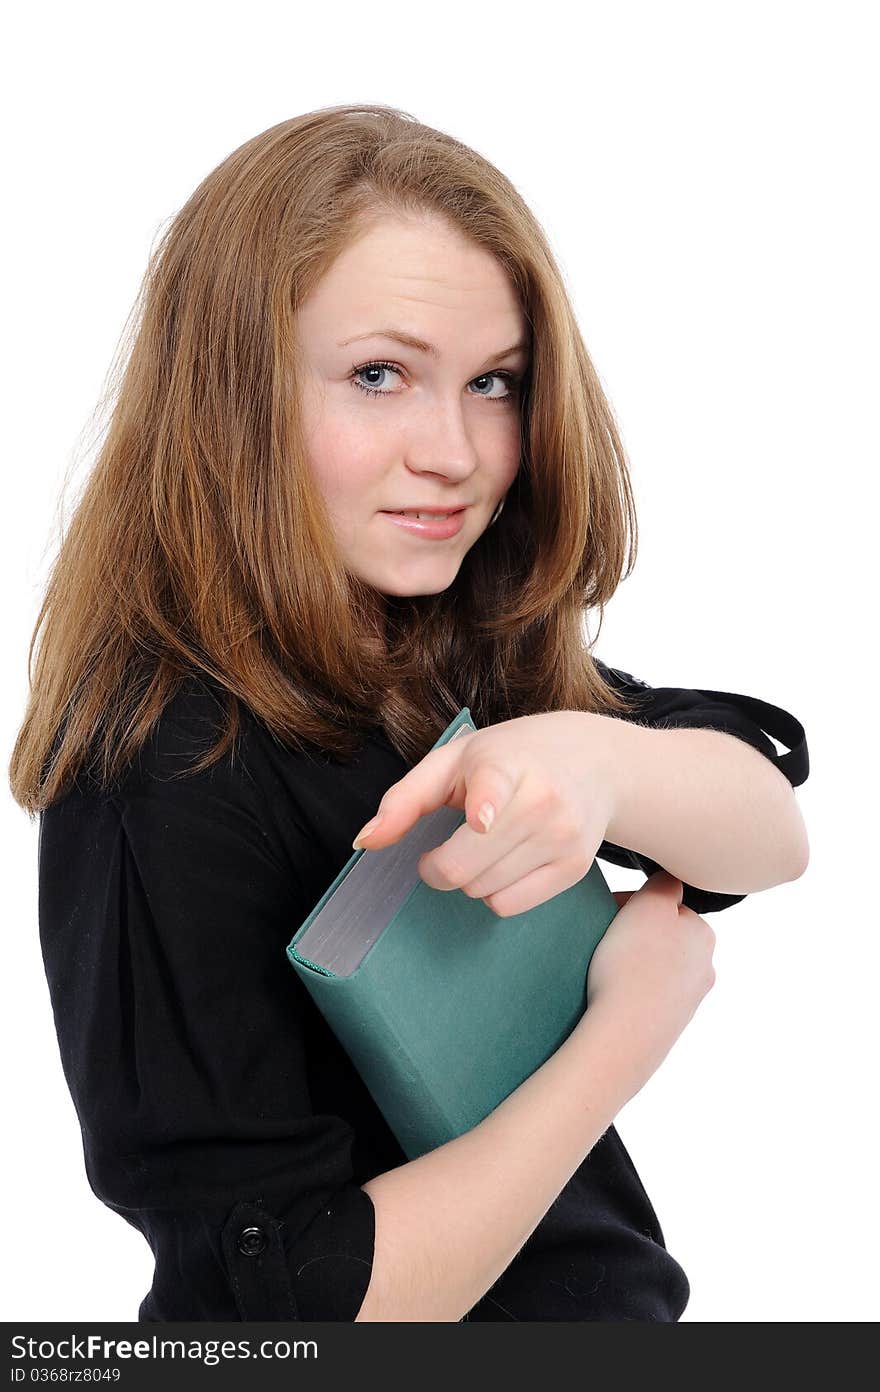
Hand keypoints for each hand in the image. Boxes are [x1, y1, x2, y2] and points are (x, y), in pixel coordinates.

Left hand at [351, 712, 618, 917]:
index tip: (479, 819)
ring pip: (483, 892)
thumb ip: (405, 799)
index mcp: (506, 765)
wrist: (592, 761)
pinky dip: (494, 893)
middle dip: (439, 866)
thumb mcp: (453, 761)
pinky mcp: (575, 867)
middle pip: (463, 868)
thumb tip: (364, 842)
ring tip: (483, 845)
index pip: (494, 789)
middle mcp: (541, 802)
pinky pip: (510, 906)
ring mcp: (563, 837)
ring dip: (469, 879)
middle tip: (443, 845)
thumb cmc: (510, 757)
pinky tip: (505, 862)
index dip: (483, 807)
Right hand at [584, 872, 716, 1096]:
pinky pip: (646, 998)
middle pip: (664, 938)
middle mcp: (704, 969)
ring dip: (632, 963)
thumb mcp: (650, 904)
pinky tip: (611, 994)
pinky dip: (629, 991)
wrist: (624, 1032)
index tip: (612, 912)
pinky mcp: (666, 1027)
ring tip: (604, 968)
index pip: (668, 906)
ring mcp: (687, 1002)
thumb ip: (665, 884)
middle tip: (605, 939)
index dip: (636, 904)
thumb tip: (670, 883)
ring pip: (655, 968)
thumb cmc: (634, 962)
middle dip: (637, 934)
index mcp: (704, 935)